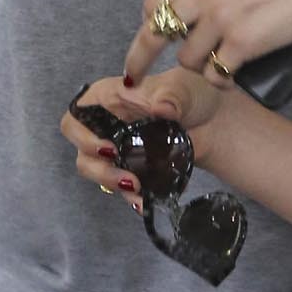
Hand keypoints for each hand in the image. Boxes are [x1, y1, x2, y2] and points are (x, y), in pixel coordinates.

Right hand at [61, 73, 226, 219]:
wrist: (215, 122)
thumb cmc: (192, 94)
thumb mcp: (184, 87)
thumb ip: (172, 95)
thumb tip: (160, 108)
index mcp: (108, 98)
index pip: (76, 116)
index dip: (83, 136)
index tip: (109, 149)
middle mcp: (107, 124)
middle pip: (82, 150)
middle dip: (99, 169)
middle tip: (127, 178)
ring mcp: (118, 148)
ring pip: (97, 171)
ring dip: (112, 184)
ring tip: (137, 190)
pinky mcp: (132, 168)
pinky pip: (122, 186)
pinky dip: (131, 197)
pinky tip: (144, 204)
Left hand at [123, 0, 291, 89]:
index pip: (154, 0)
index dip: (149, 23)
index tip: (148, 36)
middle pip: (156, 33)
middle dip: (142, 58)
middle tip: (134, 75)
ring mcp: (220, 19)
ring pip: (188, 58)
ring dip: (199, 66)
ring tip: (217, 62)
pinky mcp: (240, 44)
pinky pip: (215, 74)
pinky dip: (221, 80)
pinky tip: (230, 76)